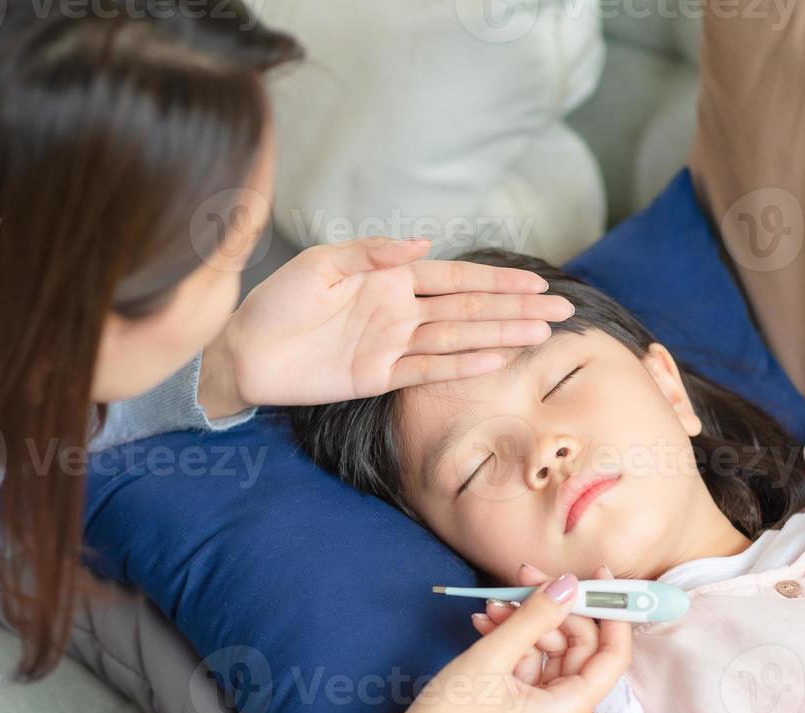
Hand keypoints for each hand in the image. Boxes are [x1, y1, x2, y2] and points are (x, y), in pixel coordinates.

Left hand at [199, 237, 574, 415]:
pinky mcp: (378, 376)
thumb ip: (374, 253)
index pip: (455, 277)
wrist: (243, 351)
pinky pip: (429, 369)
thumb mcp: (322, 264)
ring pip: (458, 339)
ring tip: (542, 336)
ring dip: (500, 336)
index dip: (496, 280)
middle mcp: (399, 312)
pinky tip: (496, 359)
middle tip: (561, 311)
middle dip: (515, 309)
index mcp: (388, 278)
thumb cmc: (277, 302)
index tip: (537, 283)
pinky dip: (463, 364)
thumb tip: (424, 244)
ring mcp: (392, 345)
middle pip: (469, 308)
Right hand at [380, 571, 631, 712]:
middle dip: (551, 613)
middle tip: (522, 581)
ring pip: (550, 658)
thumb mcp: (491, 657)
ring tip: (490, 608)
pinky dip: (513, 648)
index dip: (609, 613)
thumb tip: (567, 585)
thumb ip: (534, 617)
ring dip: (525, 627)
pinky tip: (487, 626)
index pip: (612, 656)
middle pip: (578, 652)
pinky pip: (531, 673)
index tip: (598, 577)